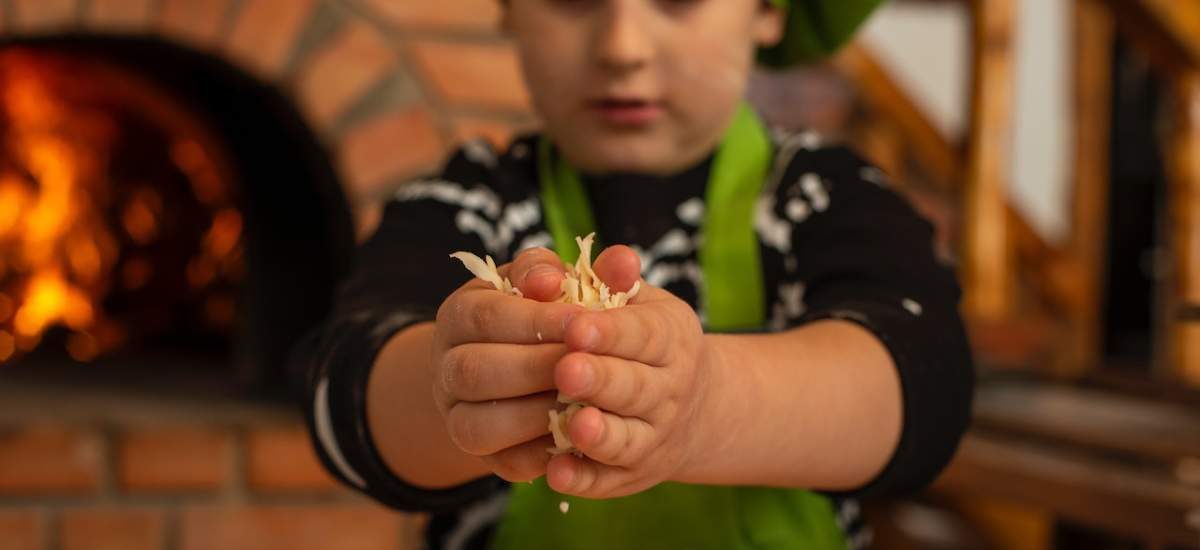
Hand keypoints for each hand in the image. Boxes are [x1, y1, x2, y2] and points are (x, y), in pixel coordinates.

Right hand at [431, 247, 576, 481]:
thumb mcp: (561, 286)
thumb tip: (624, 263)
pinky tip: (574, 436)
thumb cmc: (551, 314)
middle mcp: (447, 365)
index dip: (535, 320)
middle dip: (535, 369)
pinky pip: (501, 464)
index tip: (582, 321)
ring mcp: (457, 414)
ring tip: (580, 403)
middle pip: (474, 371)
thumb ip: (588, 270)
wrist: (532, 365)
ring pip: (477, 425)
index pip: (486, 315)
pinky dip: (538, 454)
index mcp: (461, 314)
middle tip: (584, 367)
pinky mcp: (481, 455)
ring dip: (533, 415)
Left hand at [545, 246, 716, 497]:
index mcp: (671, 339)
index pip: (643, 334)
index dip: (611, 332)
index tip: (576, 327)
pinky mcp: (630, 474)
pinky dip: (583, 479)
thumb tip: (615, 258)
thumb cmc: (643, 336)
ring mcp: (652, 436)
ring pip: (626, 439)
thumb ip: (615, 276)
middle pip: (635, 387)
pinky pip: (607, 480)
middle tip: (566, 370)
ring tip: (571, 425)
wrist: (688, 404)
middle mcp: (669, 391)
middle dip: (600, 380)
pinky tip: (555, 472)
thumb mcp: (639, 299)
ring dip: (599, 434)